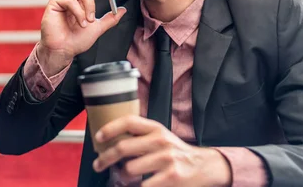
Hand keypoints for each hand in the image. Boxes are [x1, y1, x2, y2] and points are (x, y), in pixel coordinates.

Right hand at [37, 0, 126, 76]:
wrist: (63, 52)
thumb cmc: (76, 41)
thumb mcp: (98, 29)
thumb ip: (110, 19)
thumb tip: (123, 10)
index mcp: (83, 0)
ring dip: (89, 6)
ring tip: (89, 21)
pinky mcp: (55, 3)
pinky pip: (71, 1)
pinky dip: (79, 13)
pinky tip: (81, 24)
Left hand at [93, 115, 231, 186]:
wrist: (204, 166)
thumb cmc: (177, 153)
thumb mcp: (161, 137)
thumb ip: (142, 136)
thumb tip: (112, 142)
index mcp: (156, 128)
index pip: (129, 121)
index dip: (110, 128)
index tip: (98, 137)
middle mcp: (160, 141)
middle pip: (122, 147)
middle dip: (105, 158)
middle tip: (99, 165)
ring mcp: (166, 160)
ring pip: (129, 170)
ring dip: (121, 178)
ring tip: (122, 179)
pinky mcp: (170, 178)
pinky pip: (142, 186)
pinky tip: (134, 186)